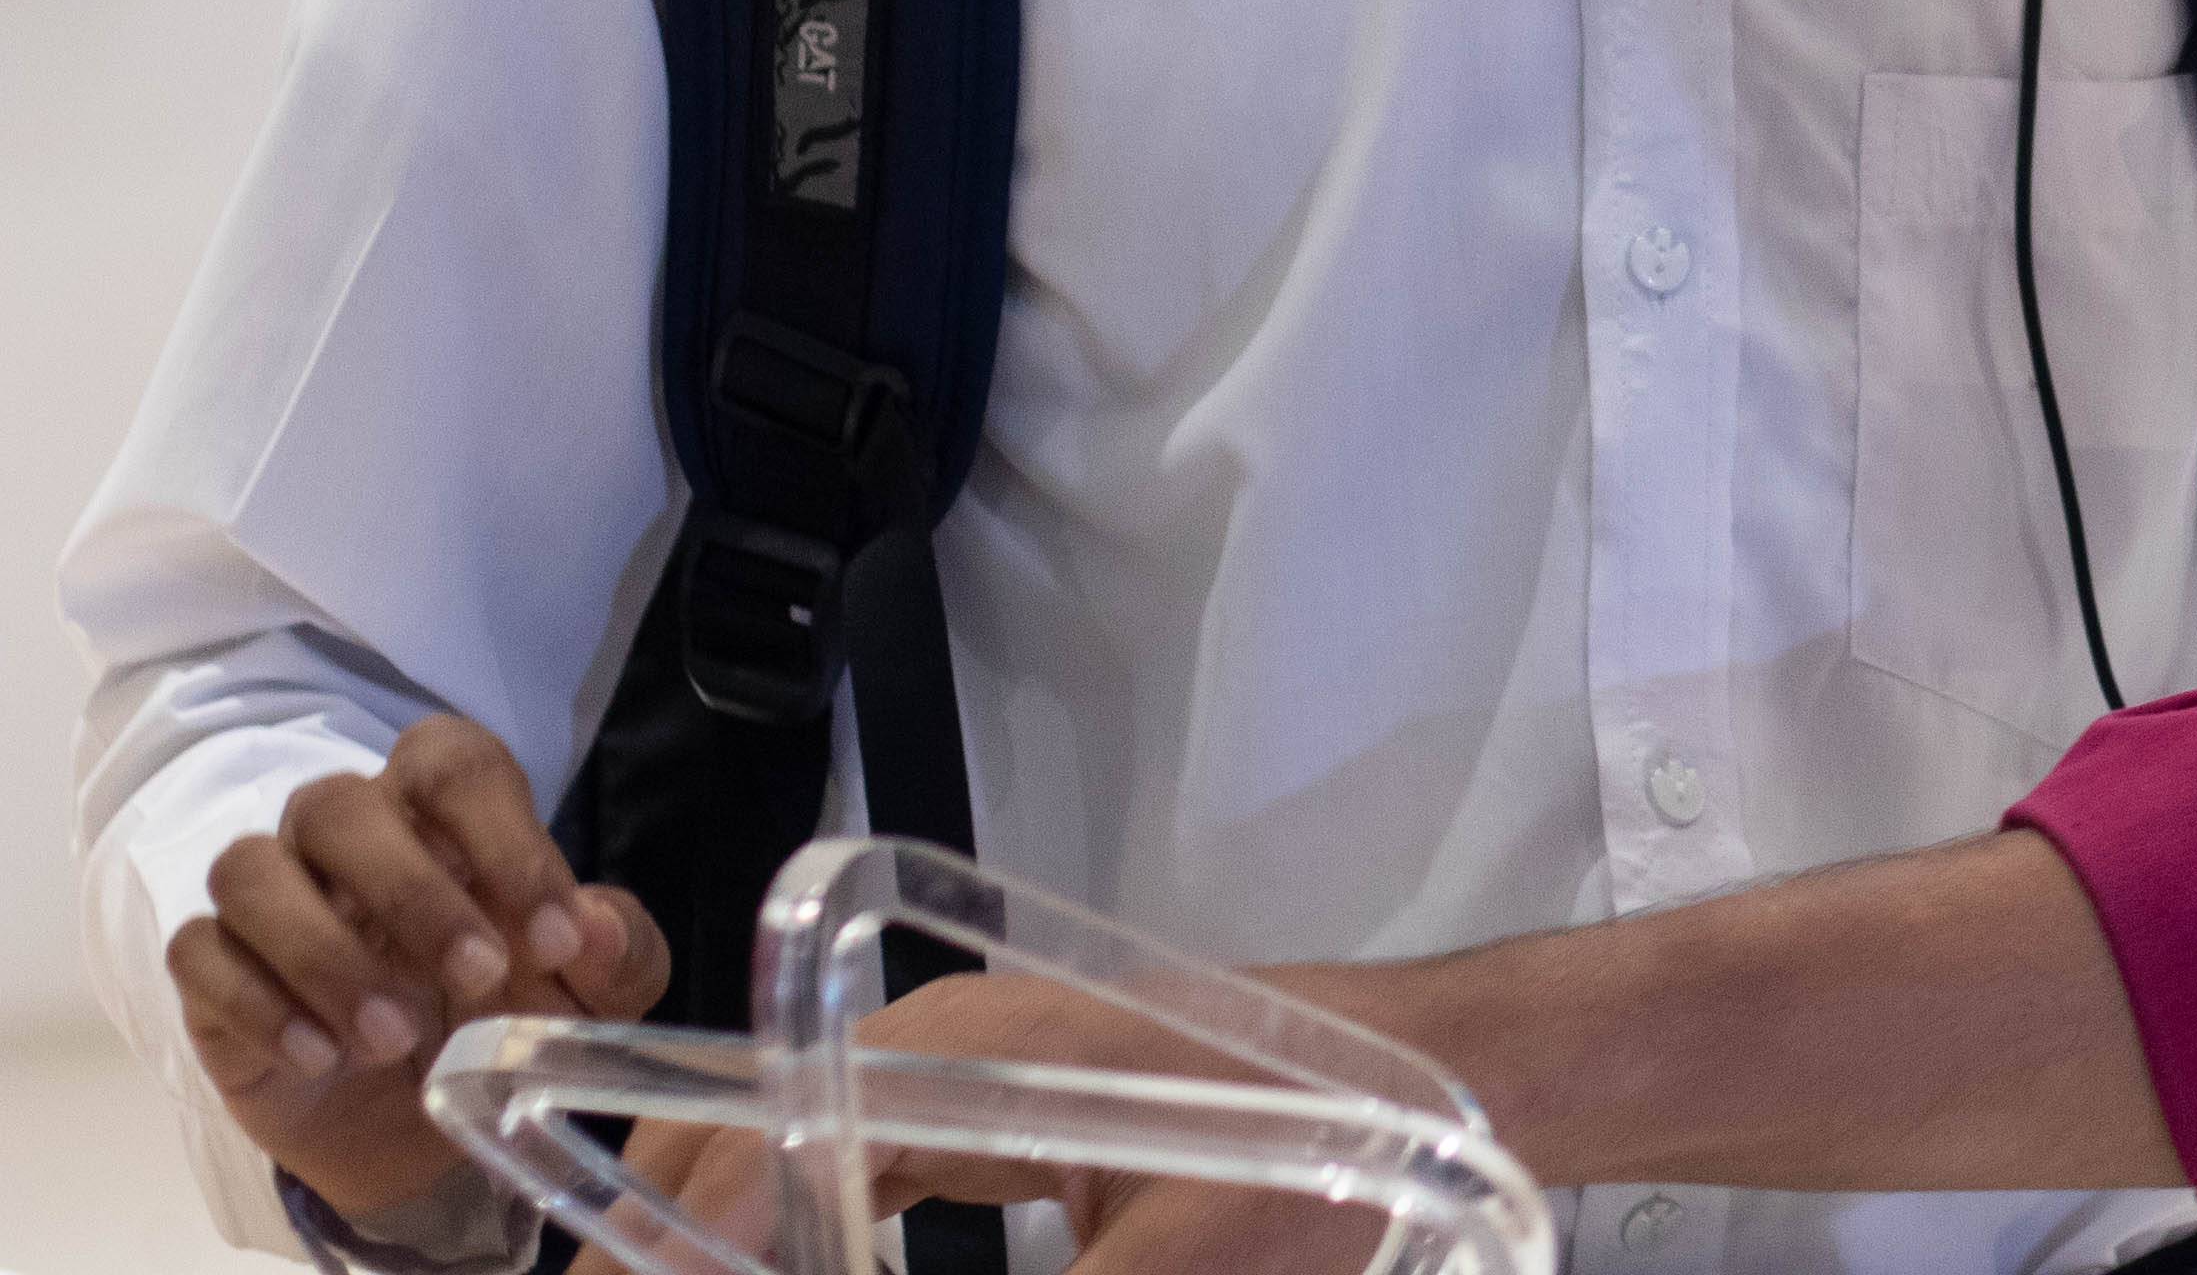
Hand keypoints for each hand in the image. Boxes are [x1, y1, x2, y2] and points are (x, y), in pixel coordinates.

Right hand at [166, 714, 676, 1226]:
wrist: (427, 1130)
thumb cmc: (510, 1019)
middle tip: (478, 979)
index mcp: (441, 810)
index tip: (554, 939)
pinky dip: (261, 1005)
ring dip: (323, 954)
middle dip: (412, 894)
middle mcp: (344, 835)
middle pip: (338, 805)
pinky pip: (200, 952)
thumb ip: (615, 950)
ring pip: (249, 869)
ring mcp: (270, 898)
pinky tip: (322, 1058)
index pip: (453, 763)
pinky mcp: (212, 973)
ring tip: (394, 1037)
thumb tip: (594, 929)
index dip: (506, 839)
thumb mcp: (595, 995)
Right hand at [627, 969, 1382, 1274]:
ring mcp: (968, 1064)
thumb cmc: (1321, 1160)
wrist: (1441, 1084)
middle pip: (740, 1139)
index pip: (740, 1140)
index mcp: (950, 1053)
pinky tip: (792, 1270)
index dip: (663, 1240)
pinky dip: (807, 1230)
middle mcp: (935, 1038)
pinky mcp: (1008, 1107)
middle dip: (673, 1242)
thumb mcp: (1167, 1271)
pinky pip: (860, 1164)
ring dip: (733, 1235)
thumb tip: (856, 1274)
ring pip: (791, 1152)